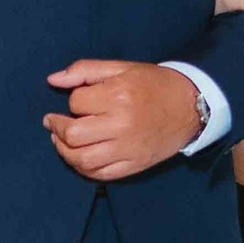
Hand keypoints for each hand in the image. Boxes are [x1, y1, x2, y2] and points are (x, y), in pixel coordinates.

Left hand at [44, 59, 202, 182]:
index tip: (79, 100)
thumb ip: (85, 70)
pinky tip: (80, 157)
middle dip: (57, 128)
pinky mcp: (134, 165)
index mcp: (118, 95)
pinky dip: (83, 168)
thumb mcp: (122, 68)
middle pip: (73, 134)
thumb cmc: (154, 84)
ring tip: (61, 141)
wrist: (191, 106)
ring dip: (64, 151)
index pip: (76, 102)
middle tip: (53, 123)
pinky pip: (100, 174)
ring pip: (82, 159)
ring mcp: (128, 148)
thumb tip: (53, 80)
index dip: (72, 101)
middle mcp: (121, 124)